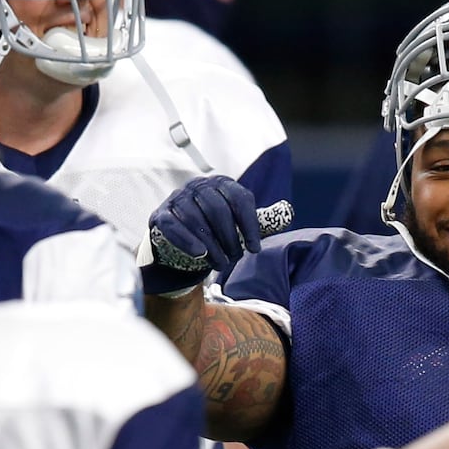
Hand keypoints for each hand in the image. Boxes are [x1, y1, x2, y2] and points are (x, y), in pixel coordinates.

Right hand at [146, 174, 264, 297]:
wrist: (182, 242)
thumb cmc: (217, 232)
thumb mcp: (240, 225)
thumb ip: (261, 220)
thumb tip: (288, 212)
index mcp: (222, 184)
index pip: (240, 198)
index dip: (249, 226)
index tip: (254, 250)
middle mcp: (198, 185)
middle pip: (217, 208)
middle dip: (229, 238)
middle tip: (235, 259)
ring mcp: (177, 198)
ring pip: (195, 218)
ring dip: (211, 245)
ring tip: (220, 264)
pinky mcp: (160, 215)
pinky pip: (174, 226)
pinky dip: (188, 240)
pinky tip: (201, 254)